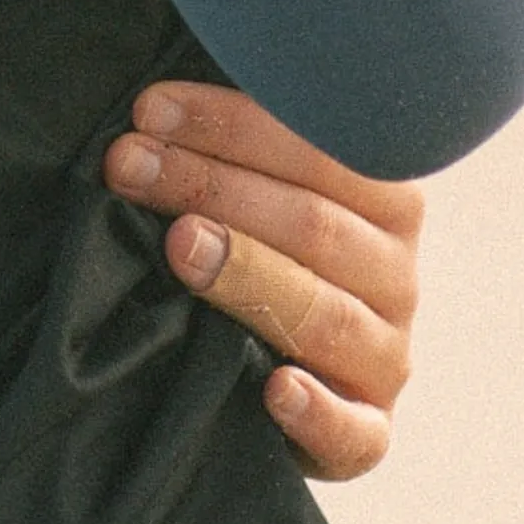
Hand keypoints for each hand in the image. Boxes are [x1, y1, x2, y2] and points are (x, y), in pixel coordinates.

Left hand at [105, 81, 423, 483]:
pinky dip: (320, 413)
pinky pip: (356, 432)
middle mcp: (395, 275)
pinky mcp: (367, 433)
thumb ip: (226, 139)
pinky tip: (276, 390)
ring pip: (325, 313)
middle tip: (127, 164)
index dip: (229, 123)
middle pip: (311, 224)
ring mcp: (385, 357)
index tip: (147, 109)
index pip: (318, 148)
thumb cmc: (241, 245)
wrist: (257, 371)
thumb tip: (154, 91)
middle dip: (210, 186)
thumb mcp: (247, 183)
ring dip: (246, 274)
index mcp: (382, 198)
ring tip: (178, 246)